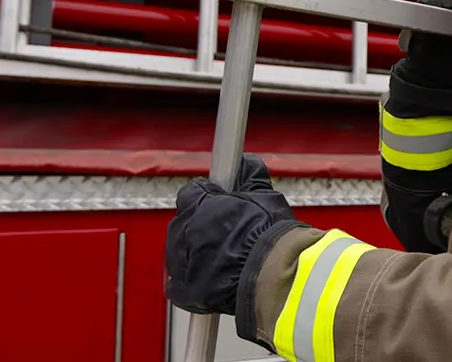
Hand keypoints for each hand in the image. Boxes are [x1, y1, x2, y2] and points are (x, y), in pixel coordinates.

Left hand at [165, 153, 296, 314]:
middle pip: (182, 223)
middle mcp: (185, 231)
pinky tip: (209, 278)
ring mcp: (182, 261)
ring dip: (193, 252)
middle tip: (224, 231)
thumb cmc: (272, 238)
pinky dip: (189, 282)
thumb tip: (248, 163)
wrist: (274, 276)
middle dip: (199, 225)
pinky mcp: (186, 289)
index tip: (217, 202)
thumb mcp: (267, 198)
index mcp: (200, 205)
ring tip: (222, 257)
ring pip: (178, 252)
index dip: (206, 197)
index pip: (191, 193)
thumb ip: (252, 178)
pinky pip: (177, 285)